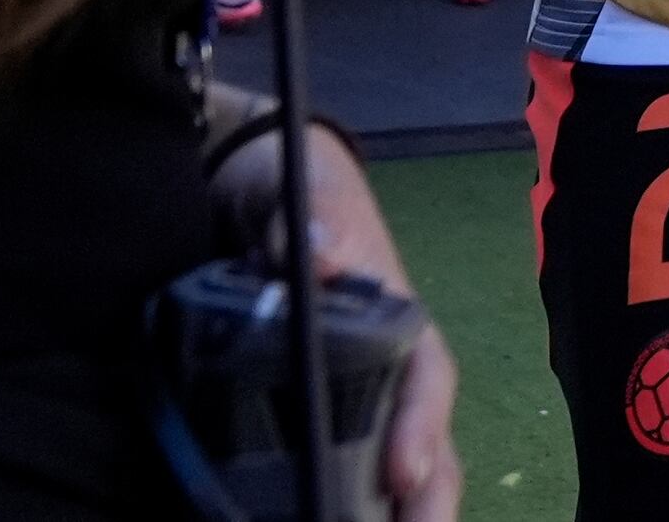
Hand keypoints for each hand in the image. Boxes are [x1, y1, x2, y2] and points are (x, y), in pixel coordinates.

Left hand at [207, 123, 459, 521]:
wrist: (240, 183)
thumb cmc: (289, 180)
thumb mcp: (303, 184)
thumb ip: (315, 215)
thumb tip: (322, 255)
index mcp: (394, 310)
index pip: (425, 374)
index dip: (422, 425)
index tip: (404, 472)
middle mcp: (380, 357)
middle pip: (421, 437)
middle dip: (427, 493)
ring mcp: (343, 385)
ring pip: (384, 458)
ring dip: (391, 505)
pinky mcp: (296, 405)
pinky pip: (329, 458)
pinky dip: (337, 495)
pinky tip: (315, 516)